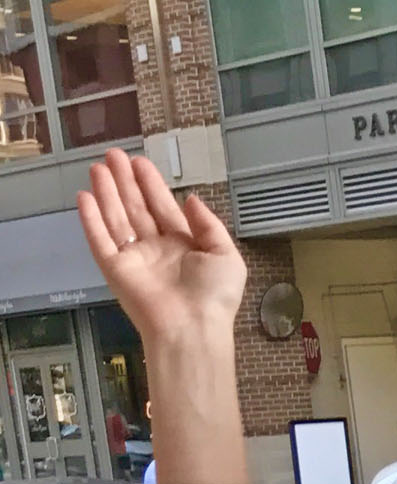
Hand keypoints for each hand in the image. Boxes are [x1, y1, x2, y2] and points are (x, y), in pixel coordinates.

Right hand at [76, 148, 244, 344]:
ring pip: (116, 219)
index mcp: (184, 246)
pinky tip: (84, 197)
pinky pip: (100, 241)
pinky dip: (91, 219)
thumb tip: (192, 199)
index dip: (151, 184)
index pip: (163, 208)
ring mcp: (135, 260)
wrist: (192, 328)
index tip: (139, 162)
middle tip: (113, 155)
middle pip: (136, 209)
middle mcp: (157, 251)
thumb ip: (209, 225)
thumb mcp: (226, 255)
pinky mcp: (115, 271)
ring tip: (99, 166)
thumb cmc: (214, 296)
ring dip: (107, 192)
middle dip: (125, 181)